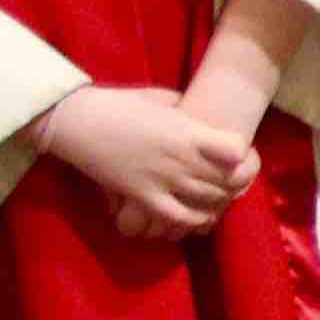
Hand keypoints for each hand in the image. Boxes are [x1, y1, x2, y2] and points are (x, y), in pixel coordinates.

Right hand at [37, 83, 253, 237]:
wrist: (77, 121)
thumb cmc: (119, 104)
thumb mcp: (161, 99)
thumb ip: (186, 110)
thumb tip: (202, 114)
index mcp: (187, 131)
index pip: (236, 152)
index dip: (242, 156)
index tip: (237, 155)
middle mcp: (181, 157)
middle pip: (226, 179)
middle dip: (234, 182)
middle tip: (231, 182)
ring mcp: (162, 178)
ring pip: (207, 200)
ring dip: (217, 200)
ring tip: (217, 197)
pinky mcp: (142, 195)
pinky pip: (177, 217)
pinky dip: (193, 220)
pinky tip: (199, 218)